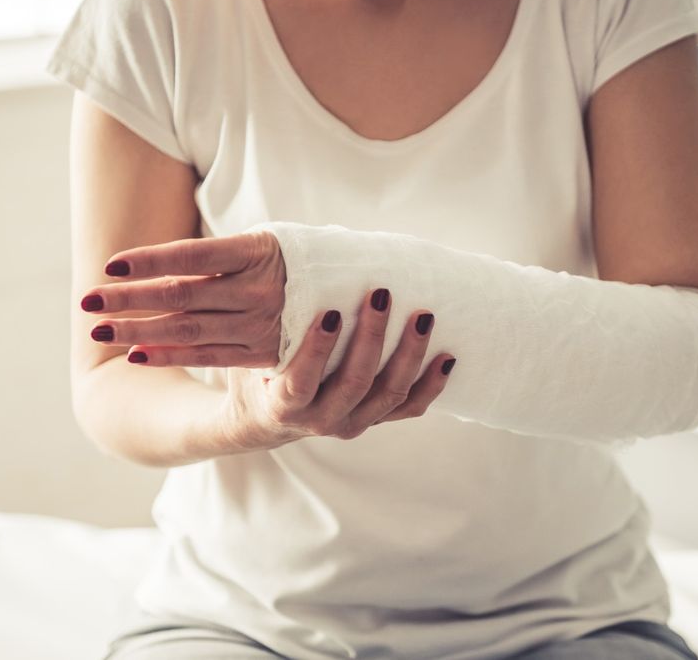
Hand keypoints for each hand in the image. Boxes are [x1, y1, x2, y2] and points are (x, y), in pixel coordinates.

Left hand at [80, 231, 284, 366]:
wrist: (351, 294)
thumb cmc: (294, 261)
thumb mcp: (264, 244)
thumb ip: (216, 259)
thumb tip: (153, 271)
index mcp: (258, 252)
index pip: (191, 255)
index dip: (148, 260)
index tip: (109, 264)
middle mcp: (259, 290)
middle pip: (180, 294)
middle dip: (129, 298)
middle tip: (87, 300)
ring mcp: (260, 324)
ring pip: (187, 328)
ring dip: (137, 330)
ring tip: (99, 329)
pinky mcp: (262, 352)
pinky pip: (207, 355)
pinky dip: (169, 354)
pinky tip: (135, 354)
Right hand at [216, 287, 456, 449]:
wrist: (267, 418)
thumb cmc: (256, 373)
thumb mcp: (250, 353)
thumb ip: (265, 327)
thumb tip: (272, 274)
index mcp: (285, 406)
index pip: (302, 382)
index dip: (317, 350)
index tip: (331, 313)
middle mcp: (322, 421)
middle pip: (356, 383)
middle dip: (372, 338)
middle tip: (381, 296)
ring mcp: (353, 422)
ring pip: (389, 394)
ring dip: (409, 355)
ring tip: (422, 317)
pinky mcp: (375, 419)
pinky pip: (410, 407)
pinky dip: (432, 384)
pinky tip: (447, 357)